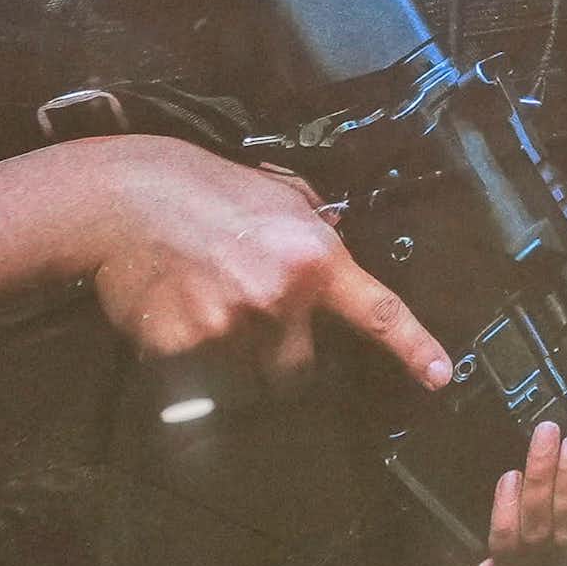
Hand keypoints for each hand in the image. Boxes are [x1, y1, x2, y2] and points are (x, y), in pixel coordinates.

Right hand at [69, 134, 452, 388]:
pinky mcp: (182, 351)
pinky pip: (196, 377)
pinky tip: (175, 314)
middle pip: (300, 370)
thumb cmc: (204, 187)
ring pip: (248, 378)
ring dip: (236, 361)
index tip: (441, 377)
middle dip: (283, 358)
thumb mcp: (280, 197)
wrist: (125, 199)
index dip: (414, 348)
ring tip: (209, 312)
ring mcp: (230, 330)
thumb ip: (314, 233)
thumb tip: (335, 251)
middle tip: (254, 326)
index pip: (378, 313)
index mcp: (314, 260)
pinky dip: (188, 357)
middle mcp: (280, 300)